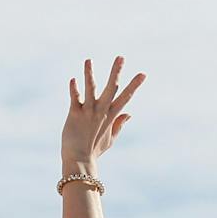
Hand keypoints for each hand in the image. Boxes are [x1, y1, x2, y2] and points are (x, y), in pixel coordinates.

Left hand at [61, 56, 144, 170]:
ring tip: (88, 60)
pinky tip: (73, 79)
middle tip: (120, 57)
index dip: (134, 85)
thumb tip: (129, 113)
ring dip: (89, 74)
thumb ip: (119, 124)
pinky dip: (74, 89)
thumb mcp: (110, 138)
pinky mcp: (74, 114)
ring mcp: (88, 112)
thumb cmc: (94, 150)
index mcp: (110, 116)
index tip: (143, 74)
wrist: (79, 161)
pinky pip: (75, 98)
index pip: (125, 97)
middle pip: (110, 88)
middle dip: (116, 72)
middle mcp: (101, 111)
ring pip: (90, 89)